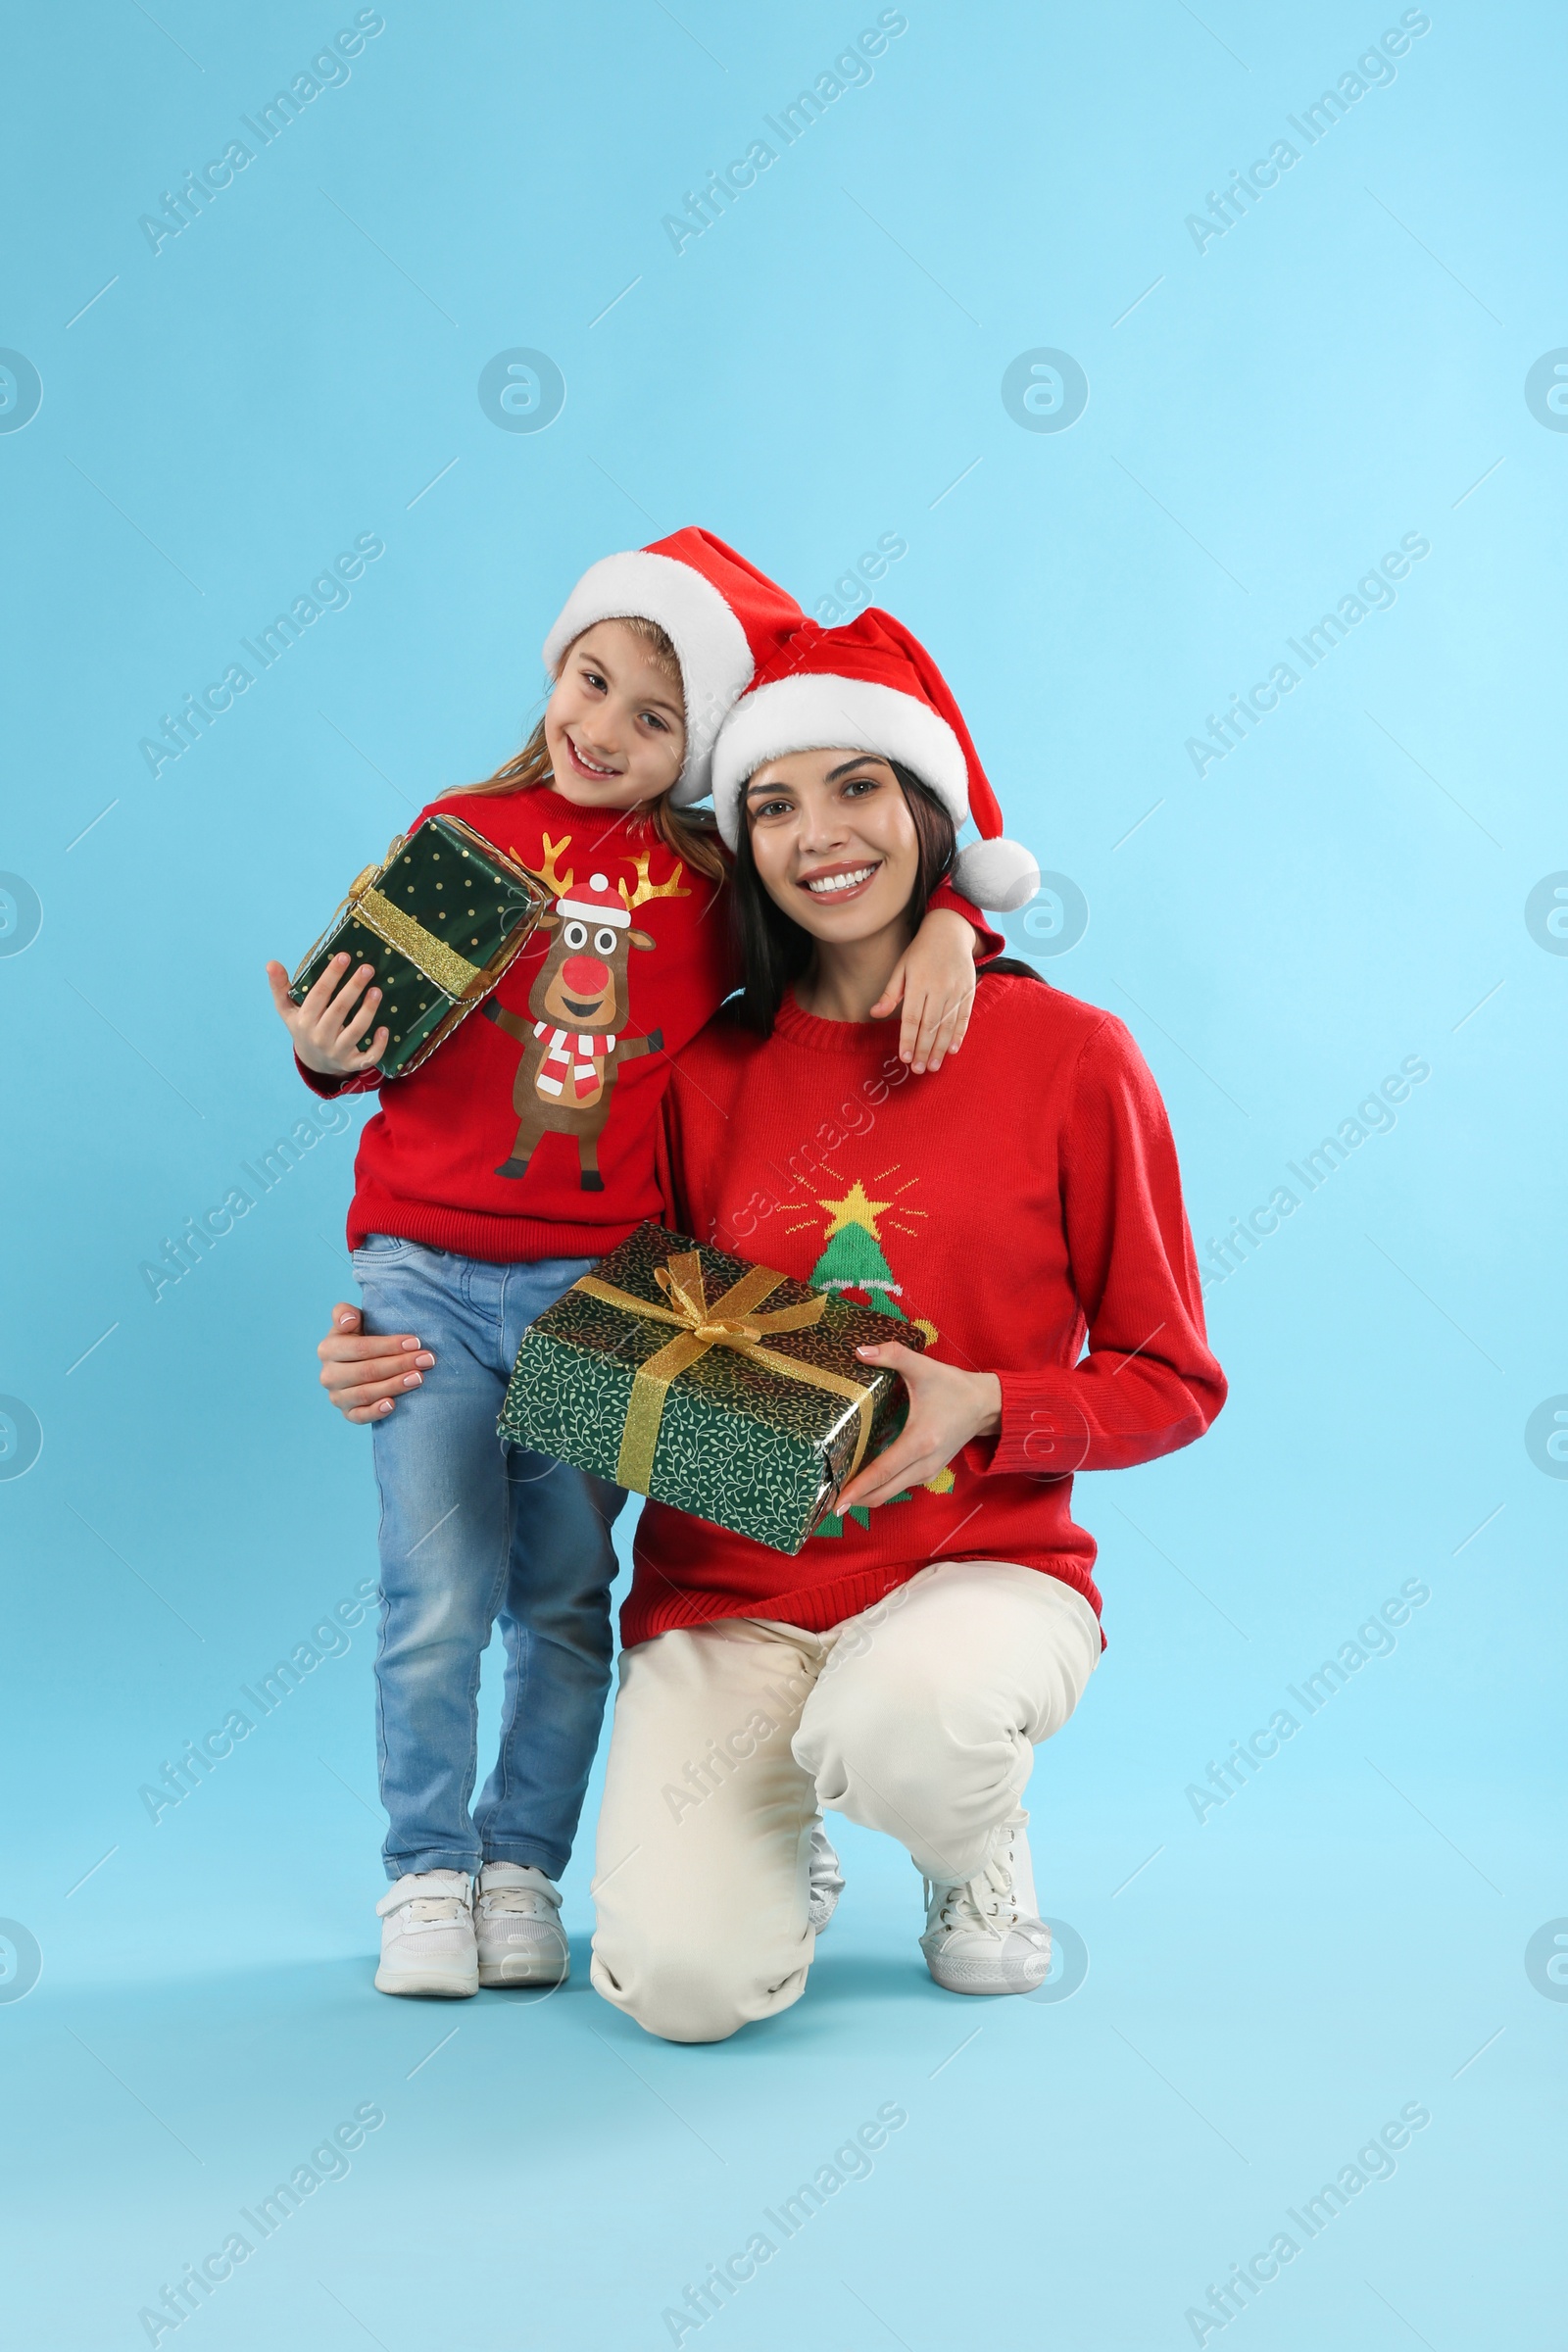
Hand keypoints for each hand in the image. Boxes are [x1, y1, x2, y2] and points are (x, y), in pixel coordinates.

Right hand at [265, 954, 388, 1077]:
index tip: (344, 956)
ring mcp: (337, 1052)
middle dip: (353, 988)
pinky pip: (367, 1058)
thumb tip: (271, 963)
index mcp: (304, 1021)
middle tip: (367, 968)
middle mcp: (320, 1037)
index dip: (331, 975)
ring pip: (355, 1031)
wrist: (312, 1061)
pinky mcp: (351, 1063)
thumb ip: (280, 987)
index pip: (319, 995)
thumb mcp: (287, 1009)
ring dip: (367, 1011)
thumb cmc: (303, 1027)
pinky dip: (378, 1046)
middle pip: (339, 1010)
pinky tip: (384, 1029)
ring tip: (377, 990)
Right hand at [318, 1303, 434, 1422]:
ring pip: (366, 1394)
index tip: (416, 1342)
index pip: (361, 1348)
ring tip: (419, 1378)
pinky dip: (375, 1412)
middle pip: (367, 1371)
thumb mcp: (354, 1320)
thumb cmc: (361, 1336)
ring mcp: (337, 1396)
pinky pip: (359, 1417)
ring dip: (394, 1386)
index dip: (389, 1346)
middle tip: (426, 1360)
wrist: (360, 1361)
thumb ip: (345, 1313)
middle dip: (400, 1364)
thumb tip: (348, 1320)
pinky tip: (393, 1405)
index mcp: (328, 1349)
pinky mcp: (347, 1413)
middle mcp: (328, 1375)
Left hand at [835, 1339, 1000, 1511]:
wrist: (986, 1405)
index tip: (834, 1502)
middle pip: (882, 1492)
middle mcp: (924, 1463)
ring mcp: (928, 1472)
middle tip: (825, 1503)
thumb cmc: (954, 1387)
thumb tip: (859, 1351)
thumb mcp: (924, 1367)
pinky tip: (861, 1482)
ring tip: (837, 1494)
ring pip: (890, 1493)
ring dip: (865, 1496)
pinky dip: (879, 1490)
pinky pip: (899, 1487)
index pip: (882, 1472)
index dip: (856, 1488)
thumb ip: (892, 1355)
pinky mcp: (929, 1472)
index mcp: (919, 1441)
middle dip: (853, 1500)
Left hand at [870, 907, 977, 1070]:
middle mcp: (938, 987)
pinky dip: (959, 1034)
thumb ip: (890, 993)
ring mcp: (956, 989)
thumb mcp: (901, 968)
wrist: (950, 930)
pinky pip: (964, 1016)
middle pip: (930, 1025)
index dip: (908, 1039)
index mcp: (918, 982)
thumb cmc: (920, 952)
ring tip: (934, 1066)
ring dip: (940, 1048)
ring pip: (947, 1024)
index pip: (912, 1018)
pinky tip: (952, 1049)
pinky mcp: (969, 990)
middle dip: (924, 1050)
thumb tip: (874, 1014)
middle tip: (919, 1070)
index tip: (905, 1058)